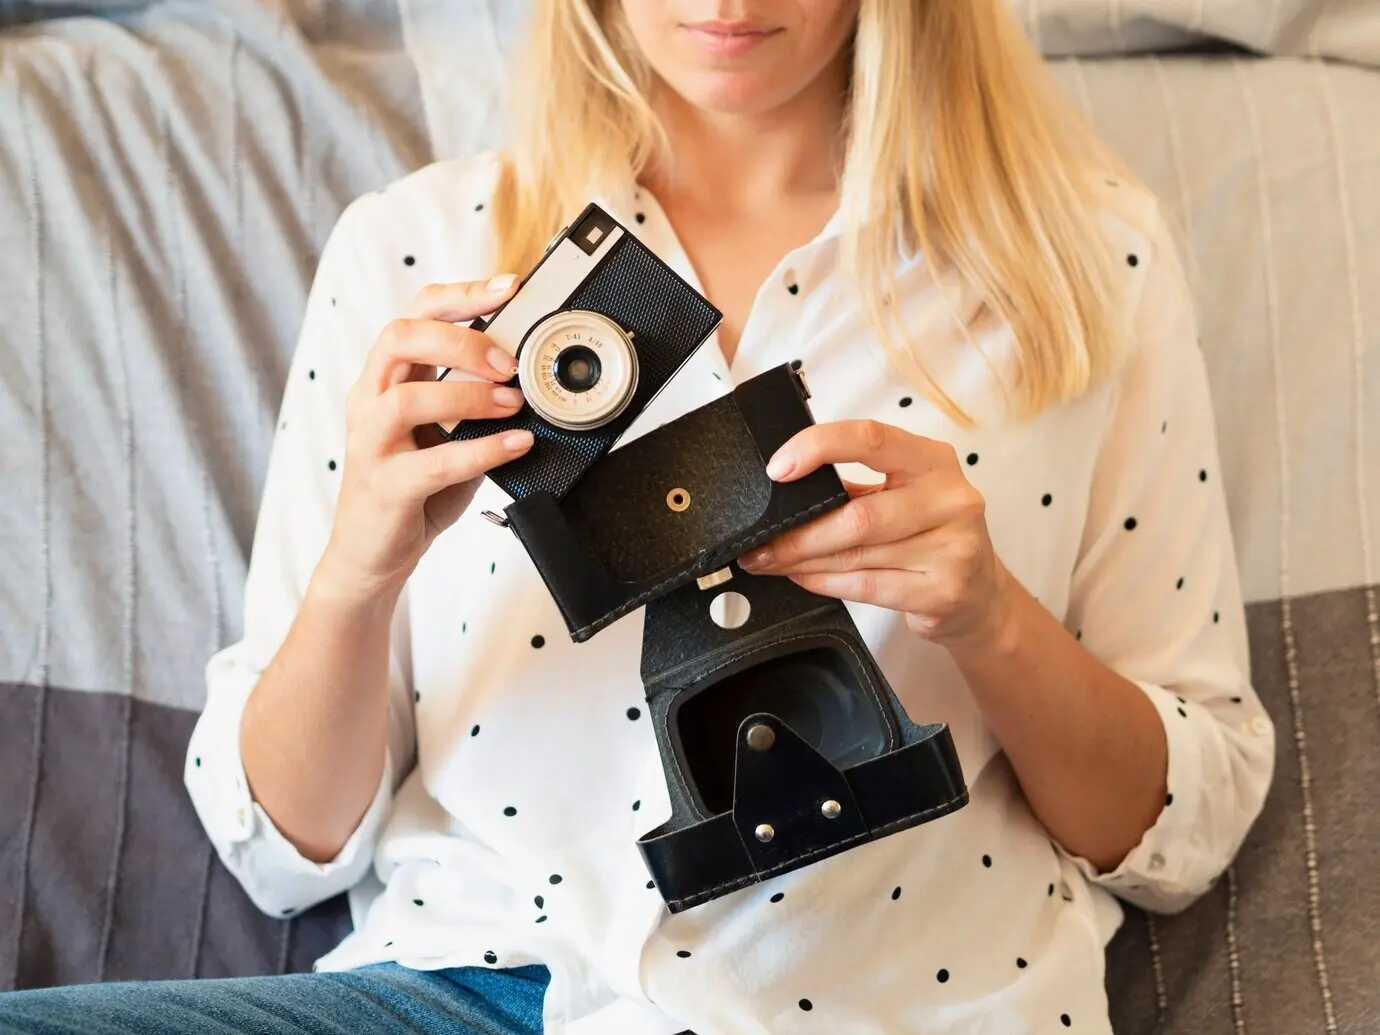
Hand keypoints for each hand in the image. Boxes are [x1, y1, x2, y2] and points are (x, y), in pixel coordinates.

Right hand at [319, 276, 533, 600]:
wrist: (372, 556)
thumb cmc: (413, 490)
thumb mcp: (444, 432)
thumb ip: (472, 398)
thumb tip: (525, 370)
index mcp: (385, 379)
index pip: (415, 313)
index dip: (461, 294)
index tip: (510, 287)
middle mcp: (369, 401)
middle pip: (400, 338)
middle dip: (460, 340)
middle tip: (508, 362)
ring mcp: (371, 443)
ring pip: (408, 397)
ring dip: (470, 394)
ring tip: (514, 403)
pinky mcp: (385, 486)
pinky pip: (434, 461)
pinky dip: (481, 449)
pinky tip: (515, 445)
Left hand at [738, 420, 1014, 649]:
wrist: (980, 595)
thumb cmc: (931, 537)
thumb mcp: (904, 495)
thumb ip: (855, 487)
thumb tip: (783, 491)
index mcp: (933, 460)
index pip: (871, 438)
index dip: (819, 447)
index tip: (778, 468)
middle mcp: (950, 498)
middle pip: (858, 514)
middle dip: (798, 532)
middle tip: (760, 542)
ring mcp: (952, 547)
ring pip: (856, 554)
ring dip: (803, 560)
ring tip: (772, 561)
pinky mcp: (942, 590)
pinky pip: (866, 585)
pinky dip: (824, 581)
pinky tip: (804, 577)